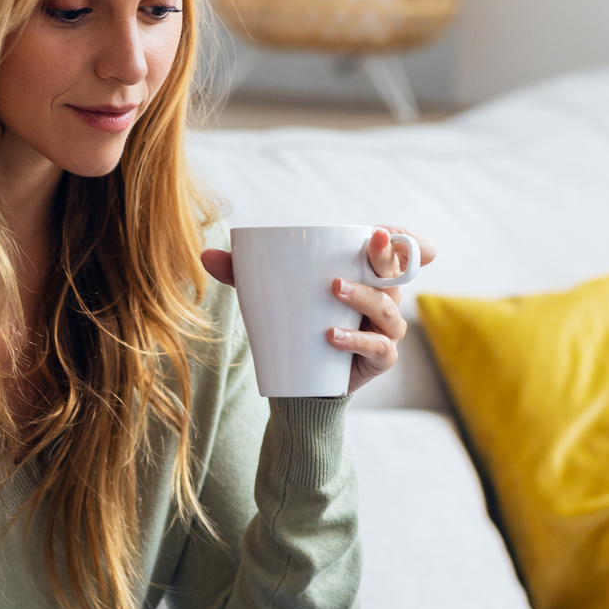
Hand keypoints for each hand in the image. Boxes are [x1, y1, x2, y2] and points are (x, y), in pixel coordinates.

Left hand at [202, 227, 436, 394]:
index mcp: (367, 275)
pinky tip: (333, 335)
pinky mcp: (378, 359)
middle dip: (388, 253)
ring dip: (365, 294)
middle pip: (398, 272)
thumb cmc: (294, 325)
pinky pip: (378, 347)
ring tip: (334, 288)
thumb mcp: (271, 295)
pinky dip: (356, 340)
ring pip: (387, 307)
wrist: (300, 381)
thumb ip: (243, 275)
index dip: (402, 235)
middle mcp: (384, 298)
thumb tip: (206, 256)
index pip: (396, 248)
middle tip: (372, 239)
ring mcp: (385, 330)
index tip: (383, 226)